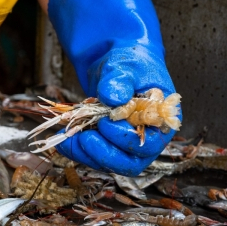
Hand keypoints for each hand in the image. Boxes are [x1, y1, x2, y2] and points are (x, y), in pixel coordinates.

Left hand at [46, 0, 180, 175]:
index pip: (151, 142)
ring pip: (111, 163)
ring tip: (69, 139)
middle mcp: (147, 136)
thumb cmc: (130, 63)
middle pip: (131, 162)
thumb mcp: (126, 66)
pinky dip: (79, 151)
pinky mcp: (109, 144)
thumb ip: (120, 80)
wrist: (116, 64)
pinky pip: (96, 156)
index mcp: (161, 118)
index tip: (106, 122)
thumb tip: (113, 97)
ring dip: (88, 155)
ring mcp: (127, 143)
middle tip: (86, 139)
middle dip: (106, 155)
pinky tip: (65, 140)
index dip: (128, 138)